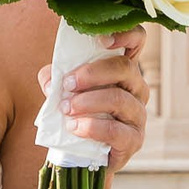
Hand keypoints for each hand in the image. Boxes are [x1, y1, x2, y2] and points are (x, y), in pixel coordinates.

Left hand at [40, 29, 150, 170]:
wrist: (81, 155)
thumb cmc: (77, 115)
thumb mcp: (63, 91)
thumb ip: (54, 79)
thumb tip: (51, 79)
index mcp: (122, 69)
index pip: (137, 41)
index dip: (125, 34)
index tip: (101, 40)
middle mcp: (137, 88)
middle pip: (125, 68)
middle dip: (92, 73)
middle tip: (68, 84)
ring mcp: (138, 114)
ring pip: (119, 99)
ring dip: (87, 101)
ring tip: (66, 109)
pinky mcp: (134, 140)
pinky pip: (115, 130)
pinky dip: (91, 127)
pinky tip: (74, 127)